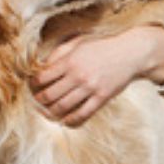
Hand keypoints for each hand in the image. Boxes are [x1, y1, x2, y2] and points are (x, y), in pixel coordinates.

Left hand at [30, 26, 163, 125]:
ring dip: (51, 112)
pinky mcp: (102, 97)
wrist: (130, 52)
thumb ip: (59, 53)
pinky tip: (65, 120)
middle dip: (39, 100)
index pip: (42, 77)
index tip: (32, 86)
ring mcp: (90, 88)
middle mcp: (78, 75)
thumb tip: (42, 66)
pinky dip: (70, 120)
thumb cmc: (102, 46)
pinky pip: (82, 114)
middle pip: (49, 95)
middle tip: (37, 101)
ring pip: (63, 107)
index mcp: (70, 60)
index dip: (33, 83)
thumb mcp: (78, 42)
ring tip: (47, 112)